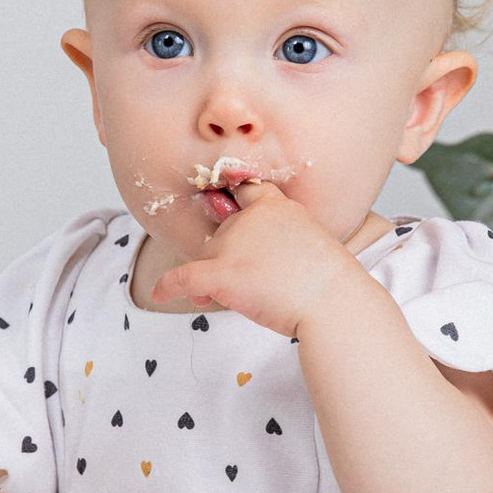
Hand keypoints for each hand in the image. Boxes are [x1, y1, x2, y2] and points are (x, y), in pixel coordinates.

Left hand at [146, 182, 362, 339]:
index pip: (246, 191)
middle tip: (244, 281)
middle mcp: (251, 217)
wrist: (332, 301)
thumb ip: (281, 241)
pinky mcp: (223, 272)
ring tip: (219, 296)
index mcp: (276, 206)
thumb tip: (252, 260)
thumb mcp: (310, 244)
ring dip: (210, 276)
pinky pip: (185, 277)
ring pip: (208, 256)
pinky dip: (170, 285)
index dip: (235, 203)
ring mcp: (235, 243)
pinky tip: (159, 292)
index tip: (226, 206)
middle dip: (226, 256)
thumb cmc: (328, 281)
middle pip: (224, 232)